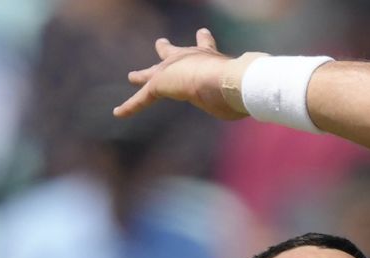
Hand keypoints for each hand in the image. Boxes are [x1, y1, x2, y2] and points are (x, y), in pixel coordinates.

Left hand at [114, 29, 245, 119]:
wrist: (223, 81)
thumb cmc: (237, 85)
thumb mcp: (240, 88)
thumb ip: (240, 94)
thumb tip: (250, 106)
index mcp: (209, 57)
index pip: (206, 46)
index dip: (204, 41)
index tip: (202, 32)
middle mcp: (188, 57)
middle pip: (174, 52)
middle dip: (167, 49)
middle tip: (160, 42)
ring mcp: (171, 69)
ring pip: (153, 72)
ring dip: (143, 75)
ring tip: (132, 76)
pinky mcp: (158, 85)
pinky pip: (142, 98)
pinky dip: (131, 106)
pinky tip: (118, 113)